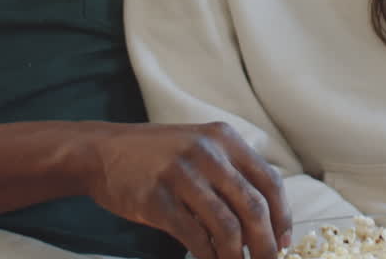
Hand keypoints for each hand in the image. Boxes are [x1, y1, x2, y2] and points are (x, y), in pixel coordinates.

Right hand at [88, 122, 290, 258]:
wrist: (101, 151)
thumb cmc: (156, 155)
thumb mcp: (199, 147)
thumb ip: (230, 172)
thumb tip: (264, 220)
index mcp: (224, 139)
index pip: (269, 182)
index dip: (282, 217)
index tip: (283, 242)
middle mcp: (206, 153)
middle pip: (253, 207)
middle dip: (266, 244)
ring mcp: (181, 175)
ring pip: (227, 226)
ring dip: (238, 256)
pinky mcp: (157, 199)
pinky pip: (194, 237)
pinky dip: (208, 257)